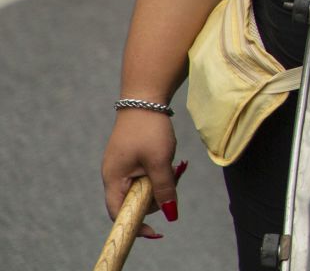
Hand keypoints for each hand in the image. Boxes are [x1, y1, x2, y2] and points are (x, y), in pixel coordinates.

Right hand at [101, 110, 184, 239]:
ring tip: (173, 164)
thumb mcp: (160, 161)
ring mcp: (122, 167)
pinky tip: (169, 158)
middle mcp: (114, 176)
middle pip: (134, 201)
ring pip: (143, 187)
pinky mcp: (131, 159)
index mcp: (114, 179)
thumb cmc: (150, 129)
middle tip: (174, 177)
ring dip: (161, 181)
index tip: (156, 232)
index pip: (118, 213)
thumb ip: (164, 189)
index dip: (135, 225)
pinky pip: (145, 175)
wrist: (145, 99)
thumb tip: (170, 213)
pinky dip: (159, 171)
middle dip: (157, 196)